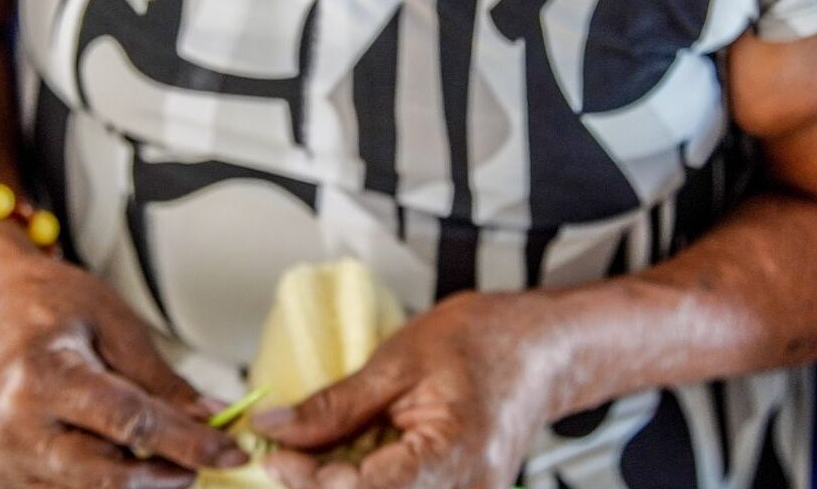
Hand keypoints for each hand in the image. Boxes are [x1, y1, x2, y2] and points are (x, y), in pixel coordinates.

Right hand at [0, 223, 247, 487]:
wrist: (5, 312)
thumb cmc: (56, 308)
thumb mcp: (118, 326)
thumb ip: (164, 382)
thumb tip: (213, 418)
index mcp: (42, 375)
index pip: (129, 423)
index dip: (187, 442)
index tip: (230, 452)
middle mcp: (16, 428)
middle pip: (110, 476)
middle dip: (168, 472)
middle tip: (207, 458)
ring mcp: (8, 462)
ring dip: (144, 482)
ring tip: (171, 456)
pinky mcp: (9, 482)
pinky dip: (113, 485)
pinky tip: (134, 463)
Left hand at [253, 290, 564, 488]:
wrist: (543, 348)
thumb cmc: (485, 341)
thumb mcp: (398, 360)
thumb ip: (335, 405)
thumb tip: (275, 428)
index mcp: (454, 455)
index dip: (307, 480)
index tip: (273, 454)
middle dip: (318, 486)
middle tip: (286, 452)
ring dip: (339, 485)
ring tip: (317, 451)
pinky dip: (365, 482)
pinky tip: (349, 460)